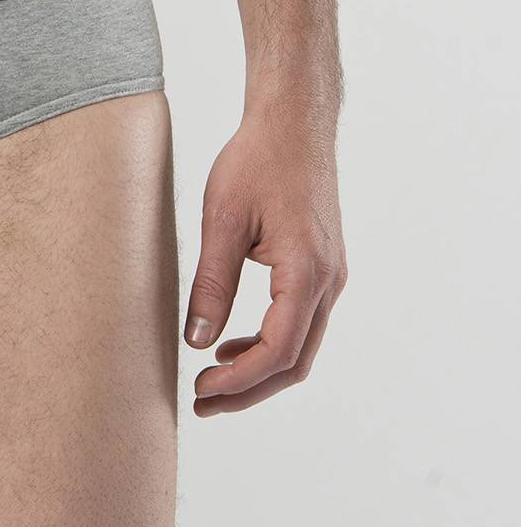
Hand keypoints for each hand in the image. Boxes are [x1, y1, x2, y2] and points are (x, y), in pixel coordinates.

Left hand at [184, 107, 347, 413]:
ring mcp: (331, 277)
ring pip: (300, 346)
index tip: (201, 389)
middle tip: (202, 403)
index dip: (239, 381)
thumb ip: (212, 282)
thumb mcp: (223, 219)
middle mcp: (328, 282)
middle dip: (248, 391)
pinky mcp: (323, 269)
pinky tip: (232, 343)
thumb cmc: (257, 160)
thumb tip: (196, 340)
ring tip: (211, 379)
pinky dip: (269, 343)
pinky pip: (301, 323)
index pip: (277, 351)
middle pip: (294, 362)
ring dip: (258, 371)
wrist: (294, 123)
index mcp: (306, 271)